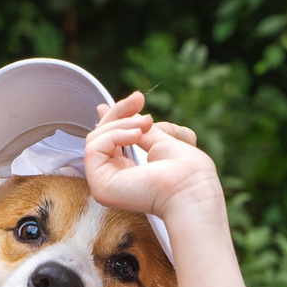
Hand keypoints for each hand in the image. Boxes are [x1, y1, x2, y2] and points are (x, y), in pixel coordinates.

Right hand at [85, 91, 222, 221]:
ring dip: (121, 123)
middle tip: (139, 99)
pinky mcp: (100, 186)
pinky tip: (138, 135)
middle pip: (100, 135)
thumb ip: (137, 128)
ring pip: (95, 139)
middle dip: (119, 112)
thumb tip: (117, 110)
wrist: (192, 187)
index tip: (136, 99)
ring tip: (146, 125)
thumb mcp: (161, 139)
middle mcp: (113, 178)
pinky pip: (94, 148)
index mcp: (127, 171)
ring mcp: (104, 183)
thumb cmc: (187, 170)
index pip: (109, 139)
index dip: (116, 117)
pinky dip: (115, 135)